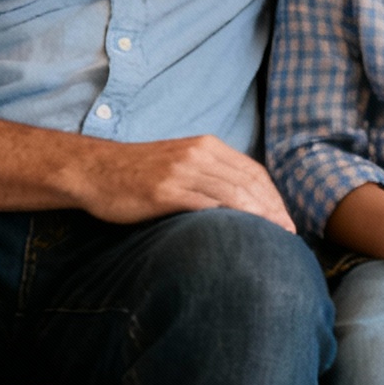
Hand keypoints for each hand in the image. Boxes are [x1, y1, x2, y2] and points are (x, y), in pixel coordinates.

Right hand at [61, 134, 295, 230]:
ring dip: (259, 217)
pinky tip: (241, 236)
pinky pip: (206, 205)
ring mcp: (182, 171)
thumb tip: (237, 199)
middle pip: (249, 182)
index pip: (252, 170)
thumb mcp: (178, 162)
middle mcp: (198, 154)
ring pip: (234, 193)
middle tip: (289, 233)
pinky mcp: (165, 191)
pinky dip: (230, 220)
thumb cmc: (136, 172)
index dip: (273, 196)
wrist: (94, 170)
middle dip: (273, 209)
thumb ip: (207, 173)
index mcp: (205, 146)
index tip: (286, 218)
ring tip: (274, 238)